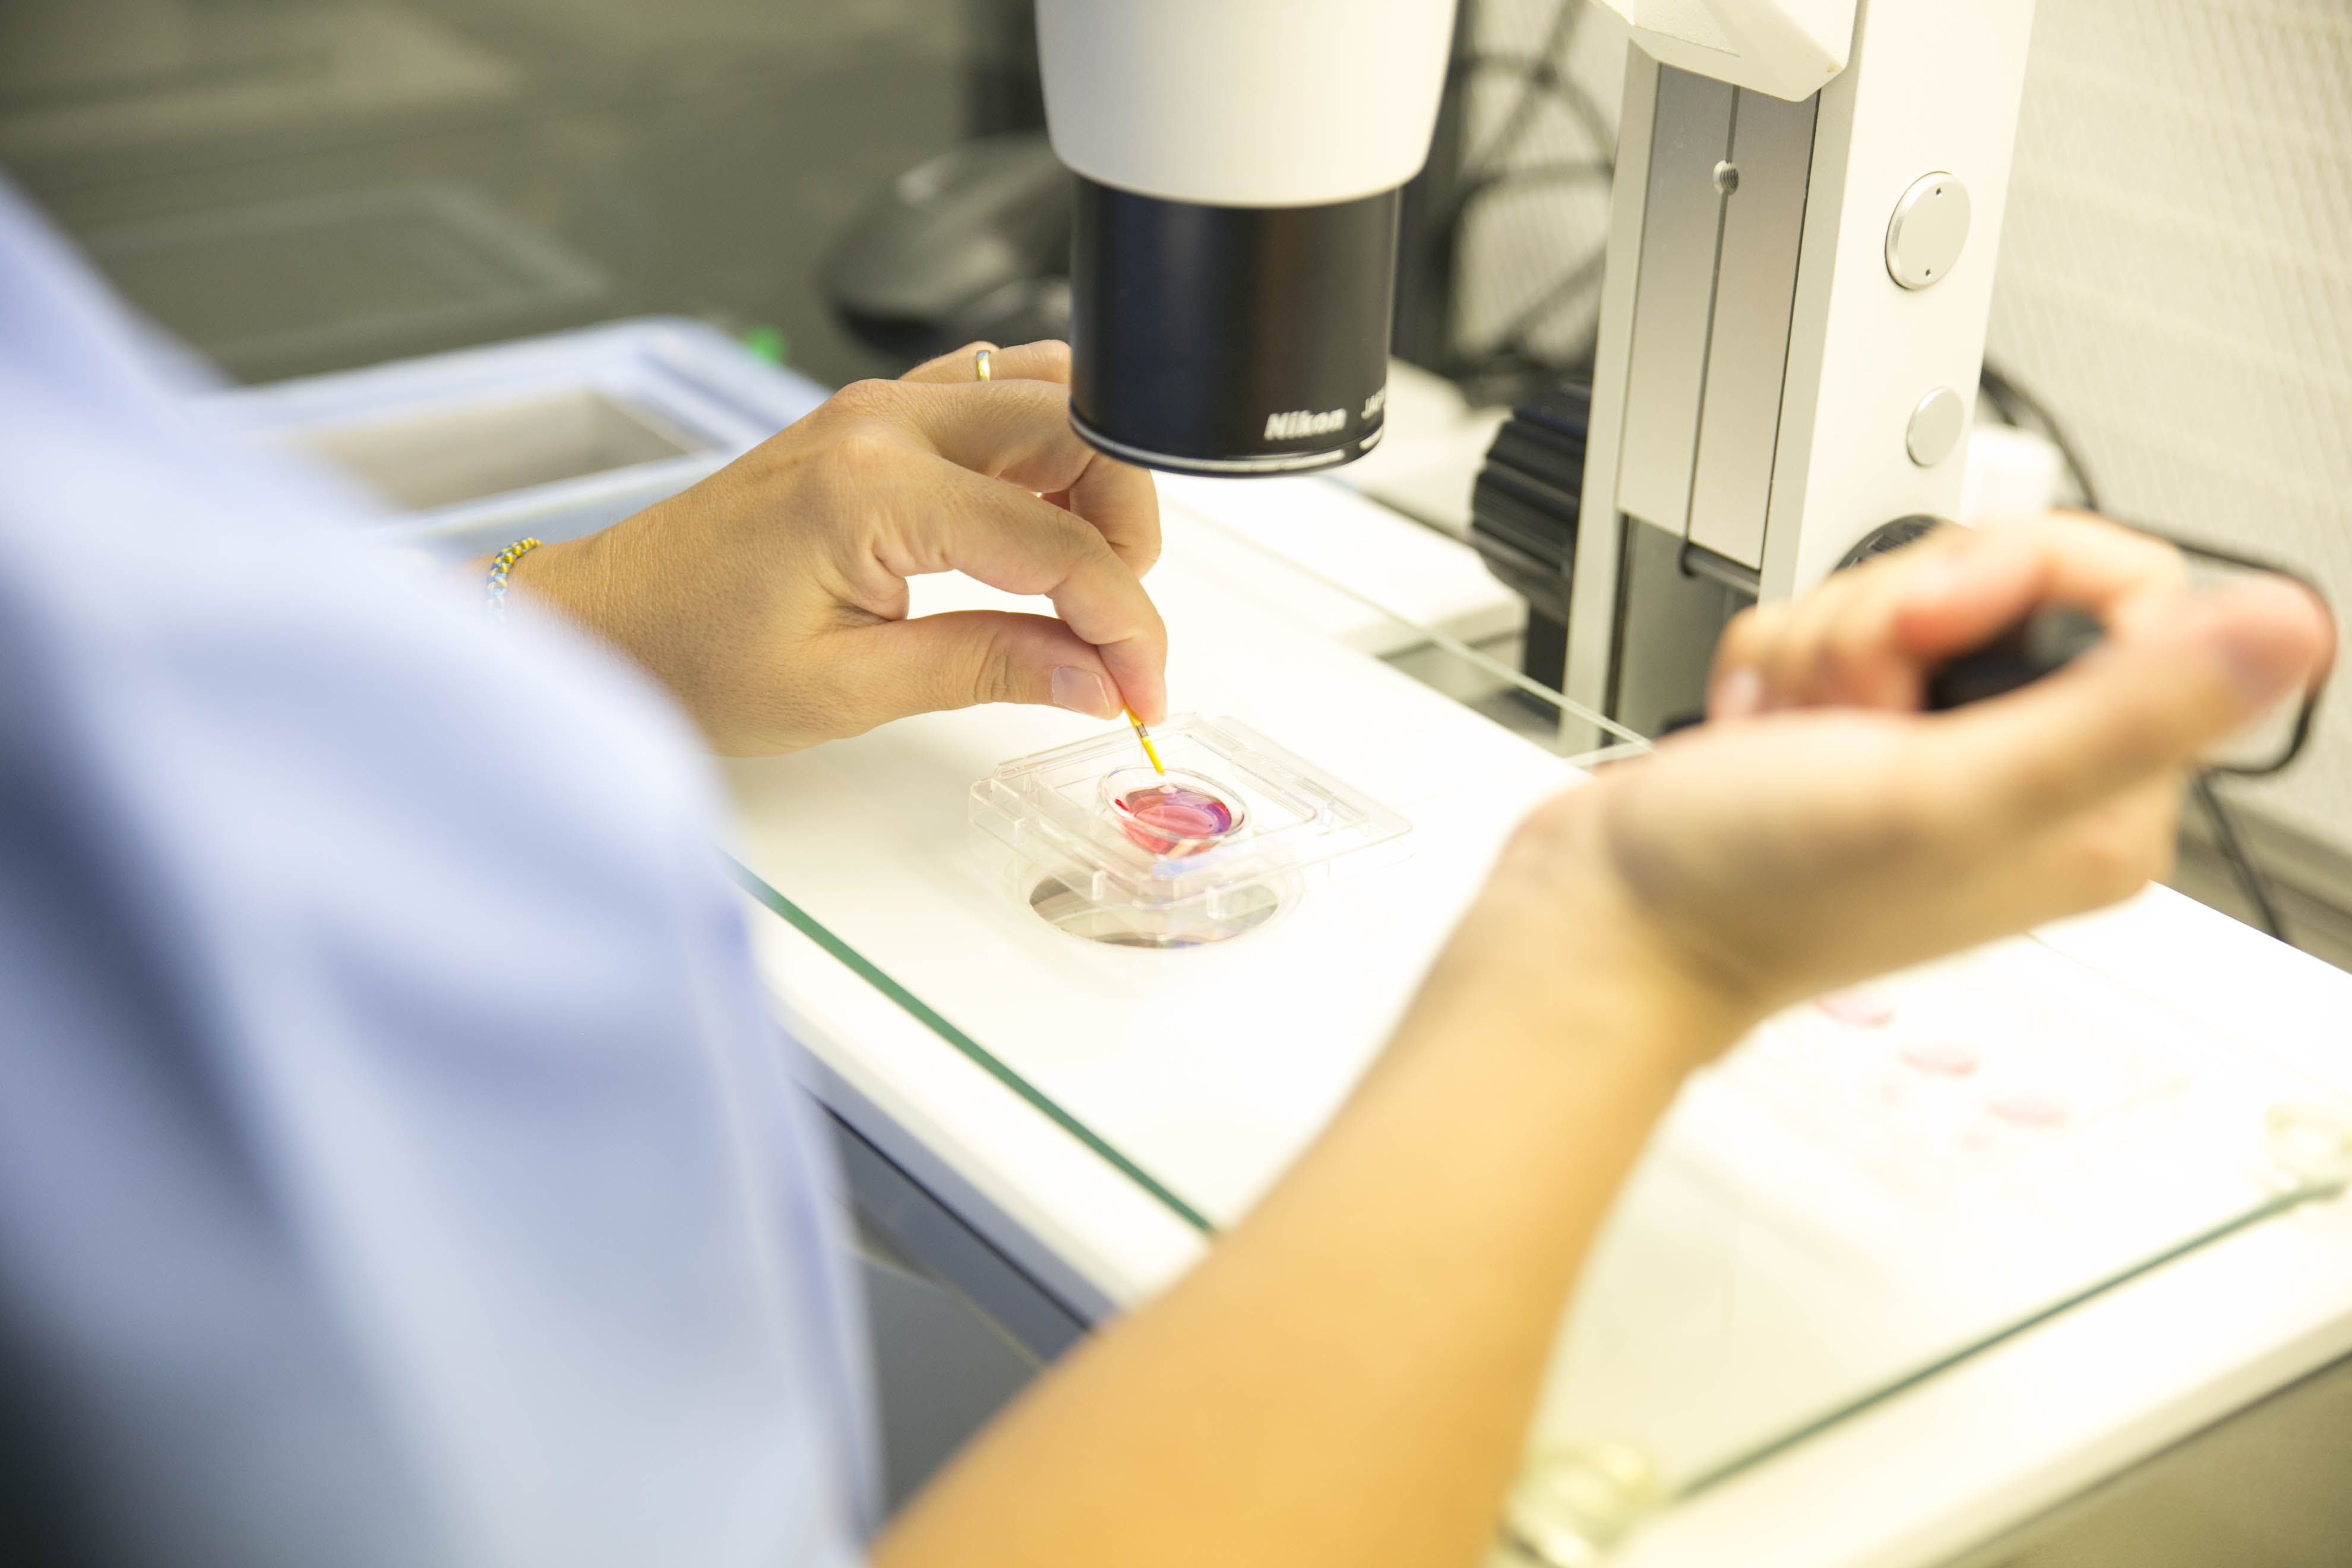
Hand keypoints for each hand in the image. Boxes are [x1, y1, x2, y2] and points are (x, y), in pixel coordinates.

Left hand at [506, 340, 1165, 754]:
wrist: (604, 624)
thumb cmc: (689, 654)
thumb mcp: (846, 690)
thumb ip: (988, 669)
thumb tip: (1096, 677)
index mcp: (870, 490)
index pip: (1054, 543)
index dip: (1123, 622)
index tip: (1143, 689)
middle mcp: (882, 423)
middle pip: (1077, 436)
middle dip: (1126, 540)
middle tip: (1116, 636)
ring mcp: (880, 407)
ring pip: (1051, 398)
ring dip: (1094, 483)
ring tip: (1083, 582)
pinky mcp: (875, 417)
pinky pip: (999, 397)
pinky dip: (1048, 454)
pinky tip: (1043, 528)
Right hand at [1457, 514, 2334, 1060]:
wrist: (1606, 917)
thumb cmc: (1756, 888)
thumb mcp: (1954, 788)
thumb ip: (2128, 709)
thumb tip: (2289, 629)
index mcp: (2096, 802)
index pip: (2126, 596)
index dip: (2014, 574)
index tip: (1934, 621)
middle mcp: (2028, 774)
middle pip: (2007, 582)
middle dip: (1898, 613)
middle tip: (1856, 701)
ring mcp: (1934, 752)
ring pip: (1907, 596)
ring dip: (1827, 642)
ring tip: (1796, 731)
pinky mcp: (1851, 735)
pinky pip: (1835, 627)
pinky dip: (1779, 663)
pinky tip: (1760, 735)